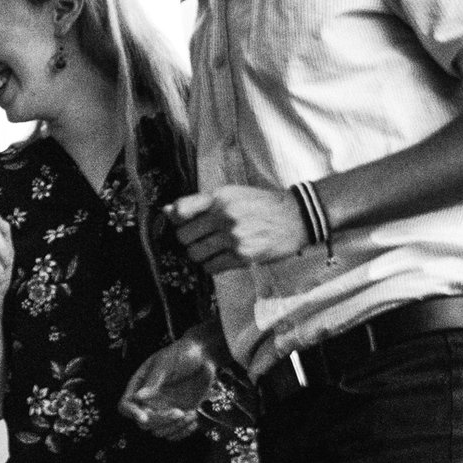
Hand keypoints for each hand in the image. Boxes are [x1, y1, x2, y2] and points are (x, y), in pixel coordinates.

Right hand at [119, 334, 218, 440]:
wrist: (205, 355)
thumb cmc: (182, 353)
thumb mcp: (166, 364)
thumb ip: (153, 381)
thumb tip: (137, 397)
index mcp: (140, 386)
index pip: (126, 405)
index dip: (132, 413)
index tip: (145, 417)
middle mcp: (149, 401)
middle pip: (144, 422)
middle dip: (161, 420)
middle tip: (180, 412)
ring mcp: (164, 409)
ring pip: (160, 431)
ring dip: (175, 427)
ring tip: (191, 413)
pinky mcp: (179, 414)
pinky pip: (175, 433)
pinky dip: (183, 431)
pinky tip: (194, 417)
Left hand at [168, 188, 309, 276]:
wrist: (296, 217)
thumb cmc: (261, 205)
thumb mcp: (232, 194)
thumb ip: (200, 203)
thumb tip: (166, 211)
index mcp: (221, 197)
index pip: (182, 210)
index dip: (176, 219)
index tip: (182, 222)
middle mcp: (225, 216)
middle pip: (184, 236)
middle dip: (187, 239)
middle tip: (199, 237)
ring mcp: (234, 238)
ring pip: (194, 254)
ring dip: (198, 254)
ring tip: (210, 248)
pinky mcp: (242, 256)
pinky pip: (211, 267)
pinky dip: (210, 265)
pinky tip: (220, 256)